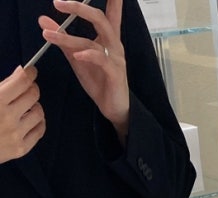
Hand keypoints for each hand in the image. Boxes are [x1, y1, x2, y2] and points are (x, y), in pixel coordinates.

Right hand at [0, 67, 45, 163]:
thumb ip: (2, 85)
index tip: (31, 71)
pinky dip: (38, 122)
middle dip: (32, 88)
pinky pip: (39, 131)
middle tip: (28, 87)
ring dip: (35, 105)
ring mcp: (16, 134)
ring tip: (29, 105)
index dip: (29, 73)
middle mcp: (9, 118)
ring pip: (39, 113)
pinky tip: (33, 119)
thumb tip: (20, 74)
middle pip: (33, 95)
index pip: (22, 81)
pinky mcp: (20, 149)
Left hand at [39, 0, 129, 143]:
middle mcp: (113, 45)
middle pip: (99, 19)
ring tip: (49, 35)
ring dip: (68, 37)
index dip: (112, 0)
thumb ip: (62, 39)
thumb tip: (43, 21)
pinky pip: (100, 60)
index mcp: (108, 39)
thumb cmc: (99, 81)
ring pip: (92, 41)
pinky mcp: (115, 73)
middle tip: (58, 2)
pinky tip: (77, 55)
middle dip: (79, 8)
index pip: (111, 14)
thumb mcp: (76, 57)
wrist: (114, 108)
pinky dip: (87, 56)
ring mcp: (115, 59)